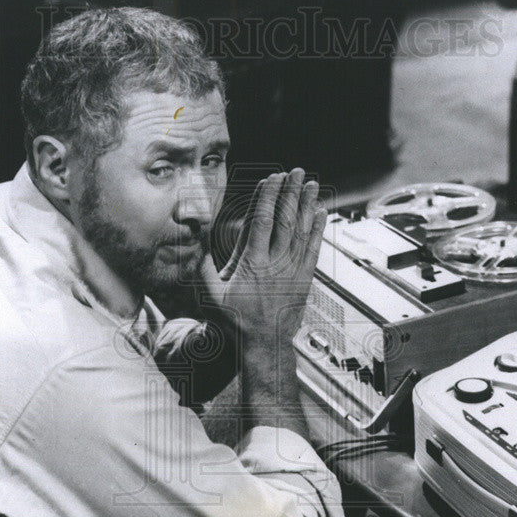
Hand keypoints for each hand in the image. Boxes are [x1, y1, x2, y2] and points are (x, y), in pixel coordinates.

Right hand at [216, 168, 326, 350]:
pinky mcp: (304, 278)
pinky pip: (314, 248)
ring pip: (302, 231)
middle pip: (286, 220)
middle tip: (297, 171)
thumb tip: (195, 242)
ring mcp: (293, 270)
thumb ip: (202, 267)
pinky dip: (318, 229)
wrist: (264, 345)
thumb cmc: (235, 321)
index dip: (268, 197)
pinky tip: (321, 212)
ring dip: (307, 205)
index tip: (272, 178)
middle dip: (291, 193)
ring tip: (312, 183)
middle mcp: (276, 264)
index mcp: (252, 263)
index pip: (262, 221)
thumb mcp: (210, 295)